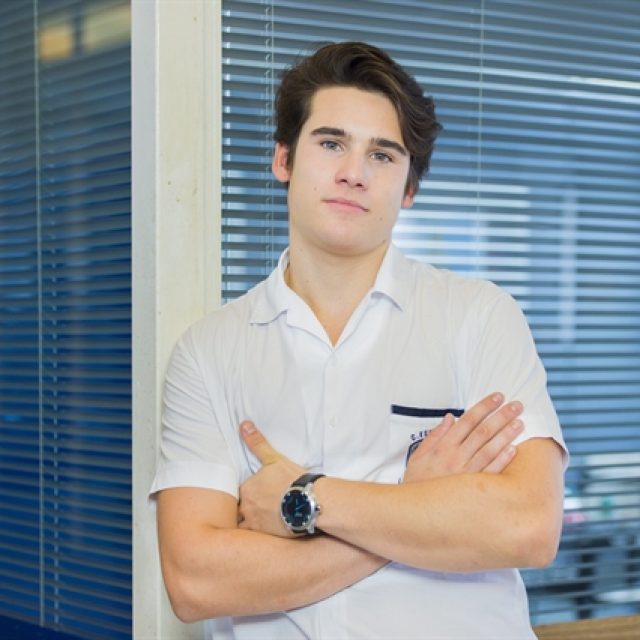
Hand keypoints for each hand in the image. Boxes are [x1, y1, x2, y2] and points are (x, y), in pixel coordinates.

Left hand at [238, 421, 306, 536]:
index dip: (249, 494)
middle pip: (241, 511)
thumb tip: (244, 425)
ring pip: (246, 528)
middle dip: (248, 511)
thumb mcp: (274, 459)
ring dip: (253, 525)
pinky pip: (257, 542)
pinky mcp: (267, 539)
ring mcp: (256, 525)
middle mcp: (247, 509)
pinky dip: (262, 538)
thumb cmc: (294, 480)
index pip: (241, 493)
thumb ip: (257, 443)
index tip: (259, 495)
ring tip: (266, 524)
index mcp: (246, 489)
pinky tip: (271, 536)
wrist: (312, 501)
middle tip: (263, 510)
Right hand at [403, 393, 523, 482]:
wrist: (414, 512)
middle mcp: (456, 457)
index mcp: (443, 446)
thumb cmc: (417, 483)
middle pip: (483, 432)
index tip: (497, 397)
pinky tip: (513, 449)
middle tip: (516, 405)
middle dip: (501, 416)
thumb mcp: (419, 455)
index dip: (484, 407)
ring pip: (490, 449)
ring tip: (520, 423)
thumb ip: (435, 435)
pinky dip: (502, 460)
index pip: (468, 420)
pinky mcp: (473, 489)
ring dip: (506, 435)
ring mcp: (466, 473)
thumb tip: (451, 418)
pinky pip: (491, 473)